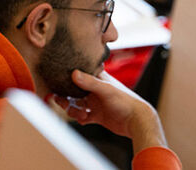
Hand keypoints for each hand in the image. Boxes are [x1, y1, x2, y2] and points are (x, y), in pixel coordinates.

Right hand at [52, 70, 167, 151]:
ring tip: (80, 114)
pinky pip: (82, 116)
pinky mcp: (97, 116)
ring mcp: (96, 103)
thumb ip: (90, 82)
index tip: (58, 82)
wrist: (136, 121)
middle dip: (66, 97)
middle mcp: (95, 90)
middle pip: (74, 91)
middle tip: (61, 101)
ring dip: (73, 110)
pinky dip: (80, 118)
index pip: (79, 74)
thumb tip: (73, 73)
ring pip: (77, 105)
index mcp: (98, 79)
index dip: (68, 78)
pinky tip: (83, 119)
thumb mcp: (106, 90)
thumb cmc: (125, 102)